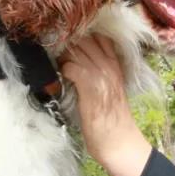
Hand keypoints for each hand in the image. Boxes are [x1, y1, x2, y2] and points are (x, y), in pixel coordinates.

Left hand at [60, 35, 151, 175]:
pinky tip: (61, 78)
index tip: (66, 36)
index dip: (81, 33)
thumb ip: (97, 71)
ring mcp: (100, 74)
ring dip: (62, 55)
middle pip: (85, 38)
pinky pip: (71, 67)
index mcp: (115, 64)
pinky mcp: (90, 87)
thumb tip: (75, 60)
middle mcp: (109, 65)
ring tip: (56, 63)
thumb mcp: (108, 88)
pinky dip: (63, 70)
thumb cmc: (111, 119)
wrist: (119, 142)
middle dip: (68, 40)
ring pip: (76, 49)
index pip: (99, 35)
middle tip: (55, 47)